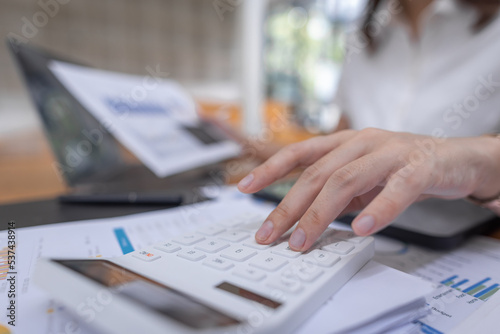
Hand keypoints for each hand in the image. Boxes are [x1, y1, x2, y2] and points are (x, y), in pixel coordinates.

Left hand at [237, 128, 499, 250]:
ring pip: (347, 180)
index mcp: (344, 143)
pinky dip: (377, 209)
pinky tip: (360, 229)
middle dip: (288, 207)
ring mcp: (389, 152)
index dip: (269, 168)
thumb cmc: (401, 167)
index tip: (243, 187)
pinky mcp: (418, 167)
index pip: (299, 152)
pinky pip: (396, 188)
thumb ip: (335, 192)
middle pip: (317, 174)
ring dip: (320, 214)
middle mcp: (361, 142)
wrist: (454, 157)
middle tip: (270, 235)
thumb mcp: (361, 176)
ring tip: (303, 241)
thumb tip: (304, 218)